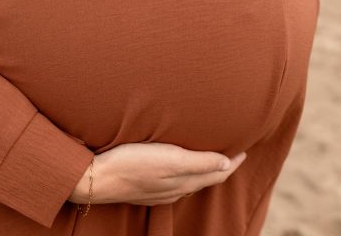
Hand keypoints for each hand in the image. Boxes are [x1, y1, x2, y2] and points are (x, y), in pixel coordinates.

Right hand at [67, 142, 246, 204]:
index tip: (244, 149)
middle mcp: (174, 189)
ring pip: (190, 182)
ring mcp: (159, 191)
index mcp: (183, 181)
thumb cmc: (132, 163)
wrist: (96, 178)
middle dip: (222, 167)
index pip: (217, 173)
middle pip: (206, 179)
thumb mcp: (170, 158)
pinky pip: (174, 183)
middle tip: (233, 152)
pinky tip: (178, 166)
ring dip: (204, 170)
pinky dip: (186, 174)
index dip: (232, 163)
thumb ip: (199, 162)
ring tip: (211, 156)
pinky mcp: (145, 188)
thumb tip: (227, 163)